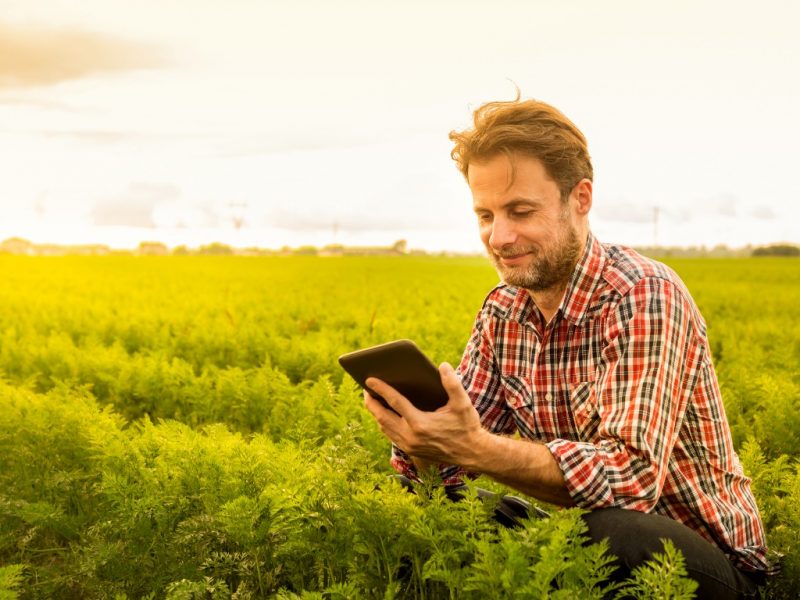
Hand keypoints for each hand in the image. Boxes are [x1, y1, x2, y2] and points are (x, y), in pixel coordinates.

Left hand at [363, 362, 488, 468]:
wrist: (472, 454)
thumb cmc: (467, 427)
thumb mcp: (463, 404)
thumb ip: (453, 383)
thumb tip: (442, 366)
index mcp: (420, 424)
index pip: (395, 402)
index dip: (381, 389)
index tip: (369, 379)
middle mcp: (411, 436)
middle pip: (382, 416)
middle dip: (371, 402)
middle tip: (365, 388)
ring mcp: (409, 446)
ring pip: (384, 427)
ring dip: (376, 413)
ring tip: (372, 399)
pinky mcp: (411, 451)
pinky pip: (390, 435)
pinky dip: (384, 423)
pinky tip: (384, 414)